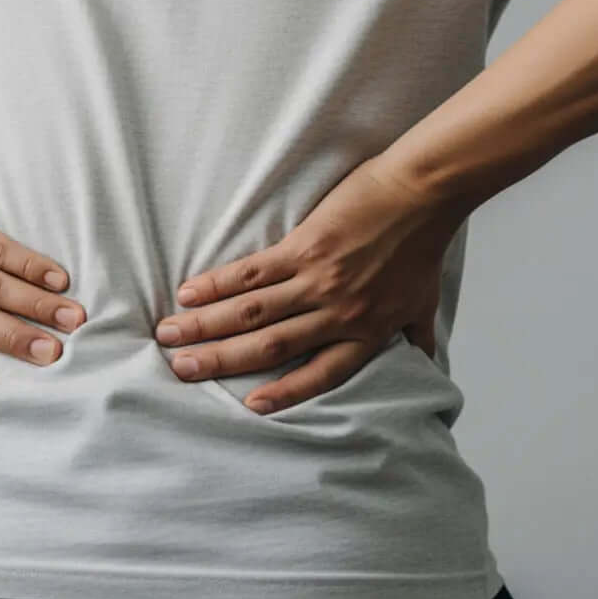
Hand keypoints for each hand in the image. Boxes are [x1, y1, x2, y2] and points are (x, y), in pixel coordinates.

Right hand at [154, 157, 468, 414]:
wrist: (421, 192)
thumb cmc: (423, 245)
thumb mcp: (424, 302)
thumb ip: (417, 338)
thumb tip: (428, 365)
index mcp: (367, 333)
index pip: (320, 375)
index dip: (285, 393)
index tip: (250, 406)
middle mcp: (337, 314)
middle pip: (269, 347)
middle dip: (221, 361)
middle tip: (180, 370)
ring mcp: (316, 281)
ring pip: (251, 314)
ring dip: (205, 326)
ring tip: (170, 335)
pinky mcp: (302, 247)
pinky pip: (251, 273)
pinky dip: (217, 285)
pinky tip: (188, 293)